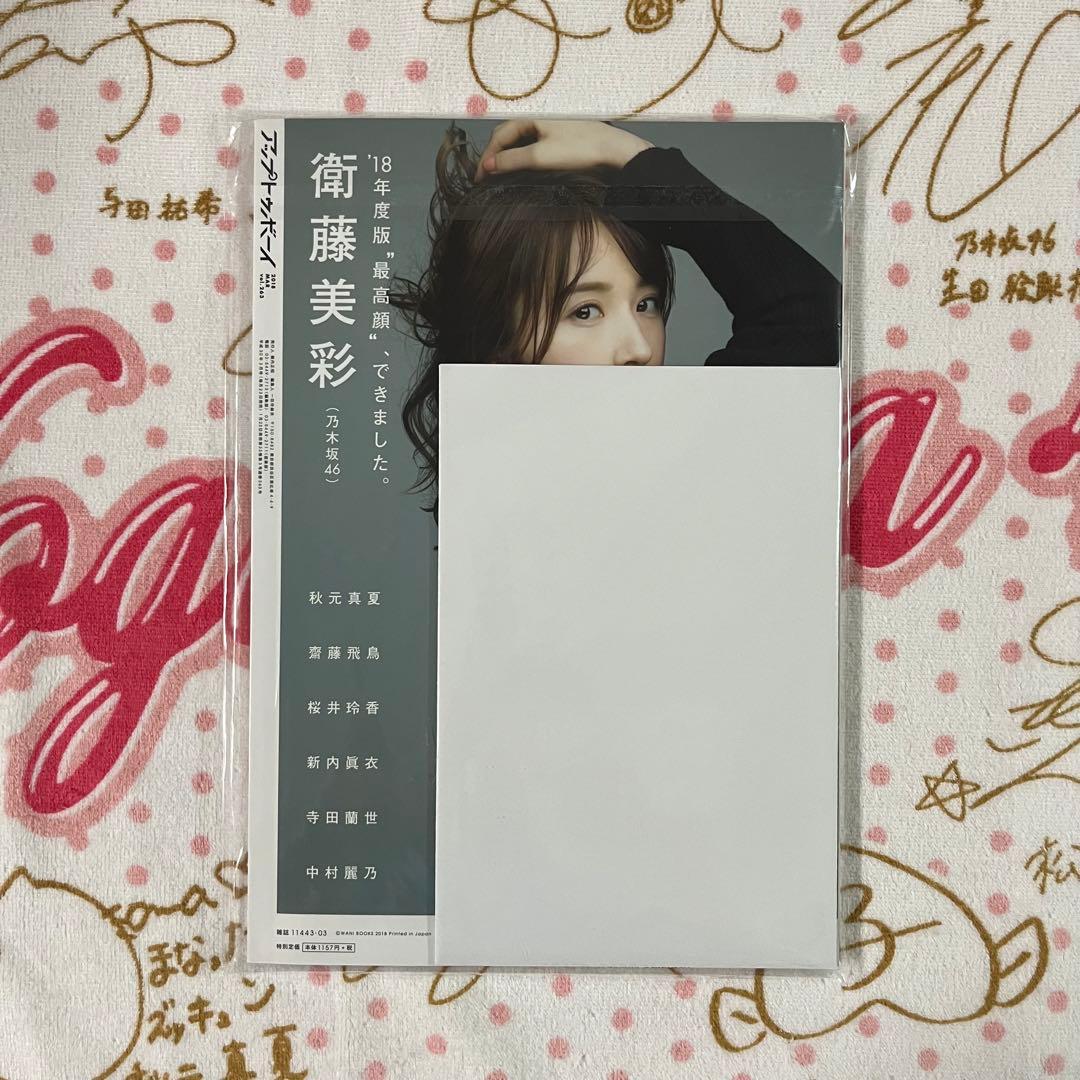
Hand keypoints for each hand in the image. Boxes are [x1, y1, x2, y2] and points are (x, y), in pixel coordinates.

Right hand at [473, 119, 652, 181]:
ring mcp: (550, 129)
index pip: (499, 135)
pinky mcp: (560, 141)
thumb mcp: (540, 156)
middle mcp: (539, 119)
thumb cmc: (580, 149)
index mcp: (531, 116)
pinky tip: (522, 173)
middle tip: (486, 179)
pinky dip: (522, 160)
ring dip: (508, 159)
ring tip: (499, 178)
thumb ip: (511, 160)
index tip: (479, 178)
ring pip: (521, 143)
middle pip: (508, 137)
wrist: (614, 152)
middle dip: (495, 156)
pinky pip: (533, 148)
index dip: (487, 156)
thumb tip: (487, 166)